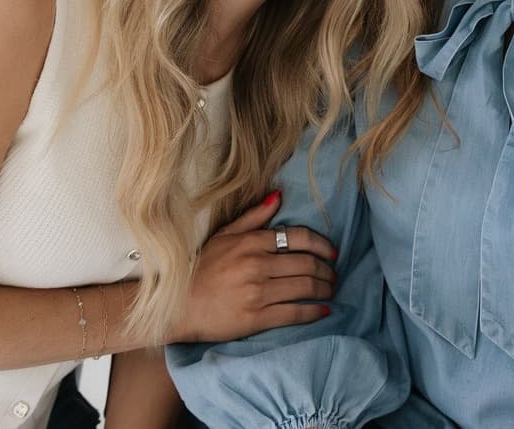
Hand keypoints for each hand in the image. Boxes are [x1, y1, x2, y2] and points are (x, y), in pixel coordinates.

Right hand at [170, 190, 336, 342]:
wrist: (178, 306)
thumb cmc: (201, 268)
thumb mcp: (224, 235)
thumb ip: (253, 216)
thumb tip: (279, 196)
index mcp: (251, 242)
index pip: (298, 237)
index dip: (321, 245)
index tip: (332, 252)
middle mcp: (257, 265)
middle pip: (306, 263)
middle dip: (327, 269)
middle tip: (334, 273)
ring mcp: (257, 292)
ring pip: (304, 287)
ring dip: (324, 288)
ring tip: (331, 289)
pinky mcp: (255, 318)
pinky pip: (293, 313)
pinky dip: (313, 311)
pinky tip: (323, 310)